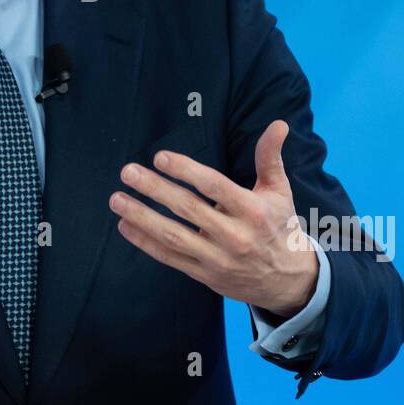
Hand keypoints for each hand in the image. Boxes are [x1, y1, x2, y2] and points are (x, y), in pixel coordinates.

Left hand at [109, 119, 317, 319]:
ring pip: (173, 236)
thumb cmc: (278, 226)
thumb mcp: (279, 191)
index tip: (160, 157)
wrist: (287, 281)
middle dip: (154, 189)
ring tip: (116, 199)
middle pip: (188, 209)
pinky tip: (125, 225)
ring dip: (141, 217)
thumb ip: (270, 157)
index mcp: (252, 211)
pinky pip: (169, 257)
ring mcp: (217, 258)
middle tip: (128, 171)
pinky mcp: (204, 274)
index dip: (186, 170)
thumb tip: (278, 124)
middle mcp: (234, 236)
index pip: (214, 186)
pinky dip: (145, 242)